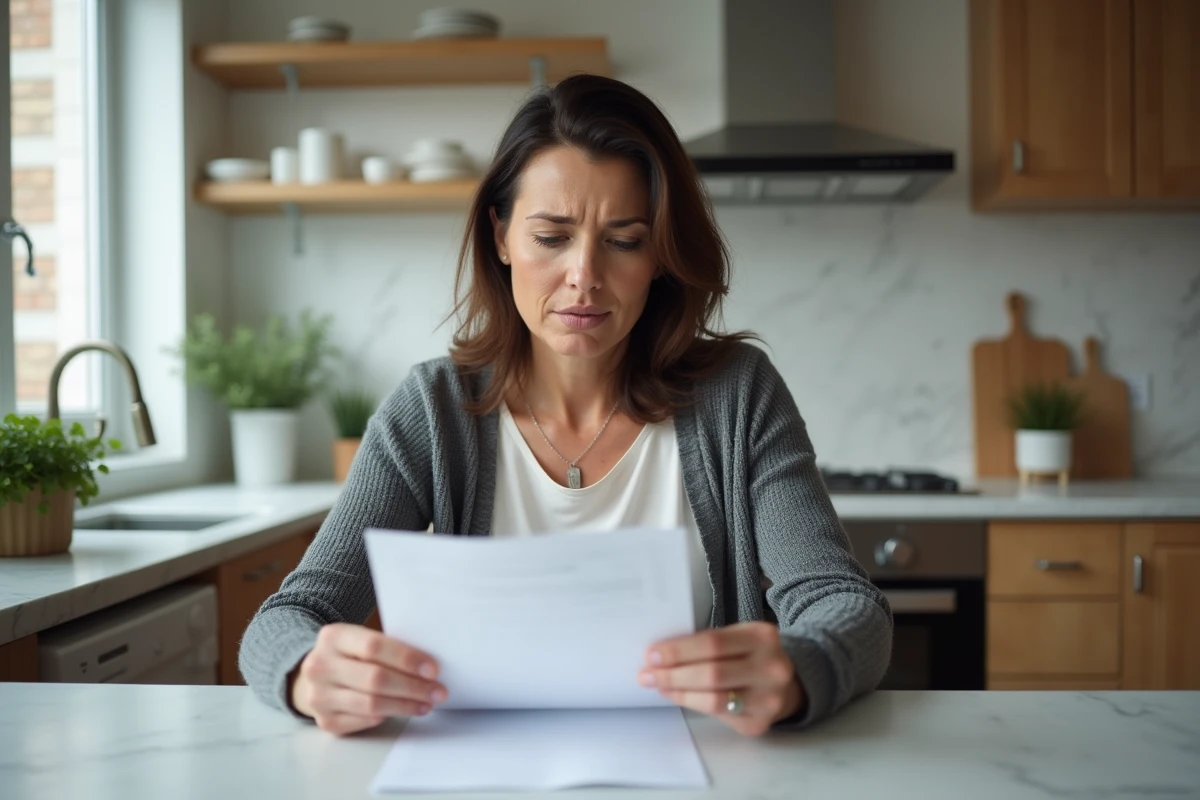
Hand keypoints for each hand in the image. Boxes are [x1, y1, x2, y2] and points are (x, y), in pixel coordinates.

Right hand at [290, 623, 448, 735]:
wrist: (314, 677)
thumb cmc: (349, 656)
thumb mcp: (359, 640)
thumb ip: (387, 647)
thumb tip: (428, 664)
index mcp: (333, 637)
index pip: (373, 646)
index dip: (406, 658)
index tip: (433, 669)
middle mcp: (320, 666)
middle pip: (375, 679)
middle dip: (413, 686)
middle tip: (438, 691)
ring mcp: (319, 696)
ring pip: (372, 704)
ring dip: (406, 705)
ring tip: (427, 703)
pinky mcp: (326, 721)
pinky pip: (365, 720)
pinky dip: (390, 716)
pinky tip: (406, 710)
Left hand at [638, 622, 803, 736]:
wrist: (787, 684)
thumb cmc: (750, 656)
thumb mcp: (739, 638)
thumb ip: (708, 643)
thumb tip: (661, 655)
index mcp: (763, 636)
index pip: (713, 643)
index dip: (679, 650)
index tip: (653, 654)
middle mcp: (772, 668)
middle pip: (712, 673)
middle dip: (673, 674)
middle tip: (647, 673)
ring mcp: (769, 698)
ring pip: (713, 699)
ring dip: (679, 692)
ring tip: (658, 685)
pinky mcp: (760, 722)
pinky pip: (718, 716)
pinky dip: (692, 704)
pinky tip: (677, 696)